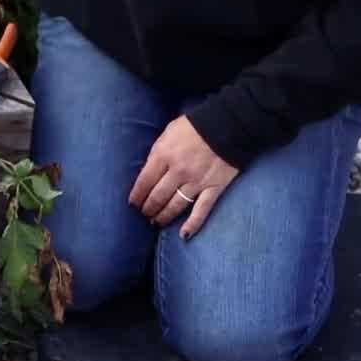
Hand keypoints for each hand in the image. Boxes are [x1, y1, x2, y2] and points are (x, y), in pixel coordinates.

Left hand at [127, 115, 239, 238]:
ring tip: (157, 222)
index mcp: (163, 155)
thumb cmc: (194, 126)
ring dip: (164, 217)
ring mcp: (196, 182)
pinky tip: (184, 235)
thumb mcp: (168, 133)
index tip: (133, 203)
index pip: (144, 182)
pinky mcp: (213, 188)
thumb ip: (158, 152)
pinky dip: (193, 224)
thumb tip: (148, 170)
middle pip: (157, 197)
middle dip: (148, 208)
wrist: (228, 125)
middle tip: (144, 214)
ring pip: (175, 206)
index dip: (137, 196)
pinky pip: (201, 210)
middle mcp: (177, 171)